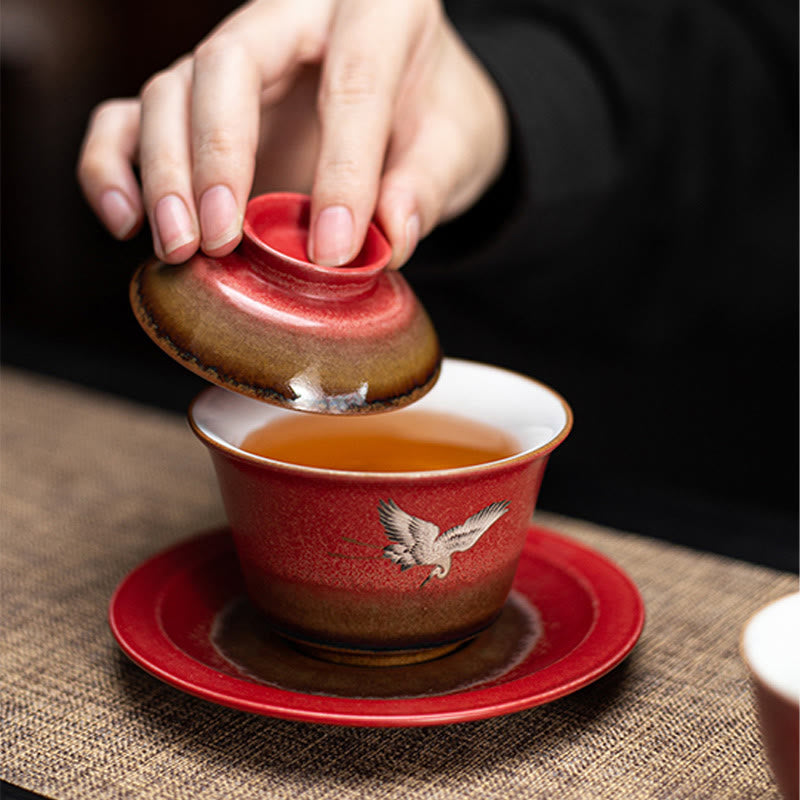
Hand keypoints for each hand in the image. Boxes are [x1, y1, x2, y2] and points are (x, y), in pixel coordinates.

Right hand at [77, 0, 507, 268]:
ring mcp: (234, 57)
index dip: (341, 168)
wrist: (413, 102)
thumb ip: (429, 186)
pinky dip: (114, 165)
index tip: (332, 250)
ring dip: (165, 175)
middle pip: (225, 65)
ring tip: (182, 247)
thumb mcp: (457, 145)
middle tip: (223, 239)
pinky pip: (129, 117)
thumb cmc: (435, 115)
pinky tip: (125, 219)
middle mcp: (290, 18)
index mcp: (377, 8)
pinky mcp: (197, 101)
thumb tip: (389, 236)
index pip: (350, 79)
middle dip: (217, 159)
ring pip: (169, 90)